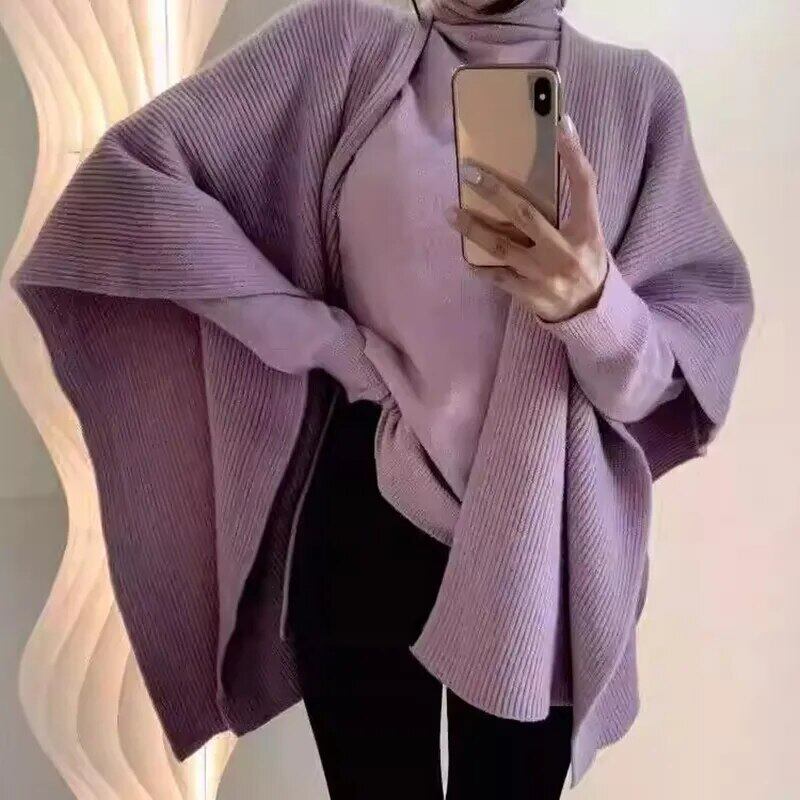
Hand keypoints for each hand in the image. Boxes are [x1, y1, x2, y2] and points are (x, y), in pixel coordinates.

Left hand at [445, 114, 608, 322]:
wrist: (591, 314)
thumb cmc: (586, 265)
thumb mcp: (589, 236)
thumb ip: (571, 210)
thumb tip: (544, 170)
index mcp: (588, 232)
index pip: (584, 186)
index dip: (574, 155)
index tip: (561, 126)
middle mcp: (566, 252)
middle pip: (525, 214)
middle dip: (495, 191)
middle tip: (470, 173)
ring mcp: (544, 275)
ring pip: (502, 246)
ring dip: (473, 228)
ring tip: (451, 212)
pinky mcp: (529, 294)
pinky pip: (497, 276)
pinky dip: (479, 265)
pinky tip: (464, 254)